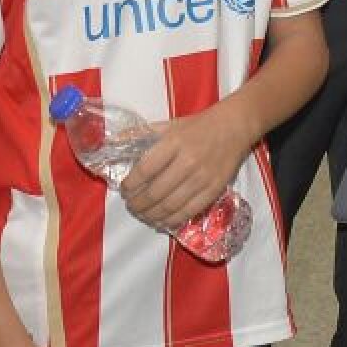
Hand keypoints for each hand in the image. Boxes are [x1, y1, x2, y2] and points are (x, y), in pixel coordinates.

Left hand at [120, 103, 249, 232]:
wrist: (233, 127)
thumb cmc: (198, 126)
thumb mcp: (169, 125)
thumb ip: (142, 134)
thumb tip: (113, 142)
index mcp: (174, 142)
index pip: (145, 169)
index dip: (131, 184)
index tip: (124, 189)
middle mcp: (188, 161)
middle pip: (156, 192)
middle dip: (138, 204)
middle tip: (131, 206)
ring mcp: (202, 178)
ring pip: (171, 206)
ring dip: (152, 215)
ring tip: (143, 215)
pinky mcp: (214, 190)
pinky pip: (189, 211)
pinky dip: (172, 221)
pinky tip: (162, 221)